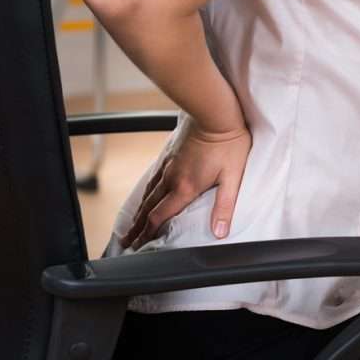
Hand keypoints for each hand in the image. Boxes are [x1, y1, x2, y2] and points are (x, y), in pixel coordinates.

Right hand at [120, 120, 251, 249]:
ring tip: (132, 224)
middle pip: (149, 208)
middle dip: (137, 228)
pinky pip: (153, 178)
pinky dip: (145, 192)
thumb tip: (220, 233)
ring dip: (139, 212)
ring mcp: (168, 165)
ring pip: (148, 193)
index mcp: (185, 187)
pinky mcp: (169, 154)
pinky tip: (146, 194)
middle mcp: (172, 178)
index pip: (160, 216)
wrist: (214, 113)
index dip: (148, 234)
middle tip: (126, 242)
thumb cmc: (228, 144)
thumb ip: (224, 207)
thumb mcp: (232, 178)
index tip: (138, 246)